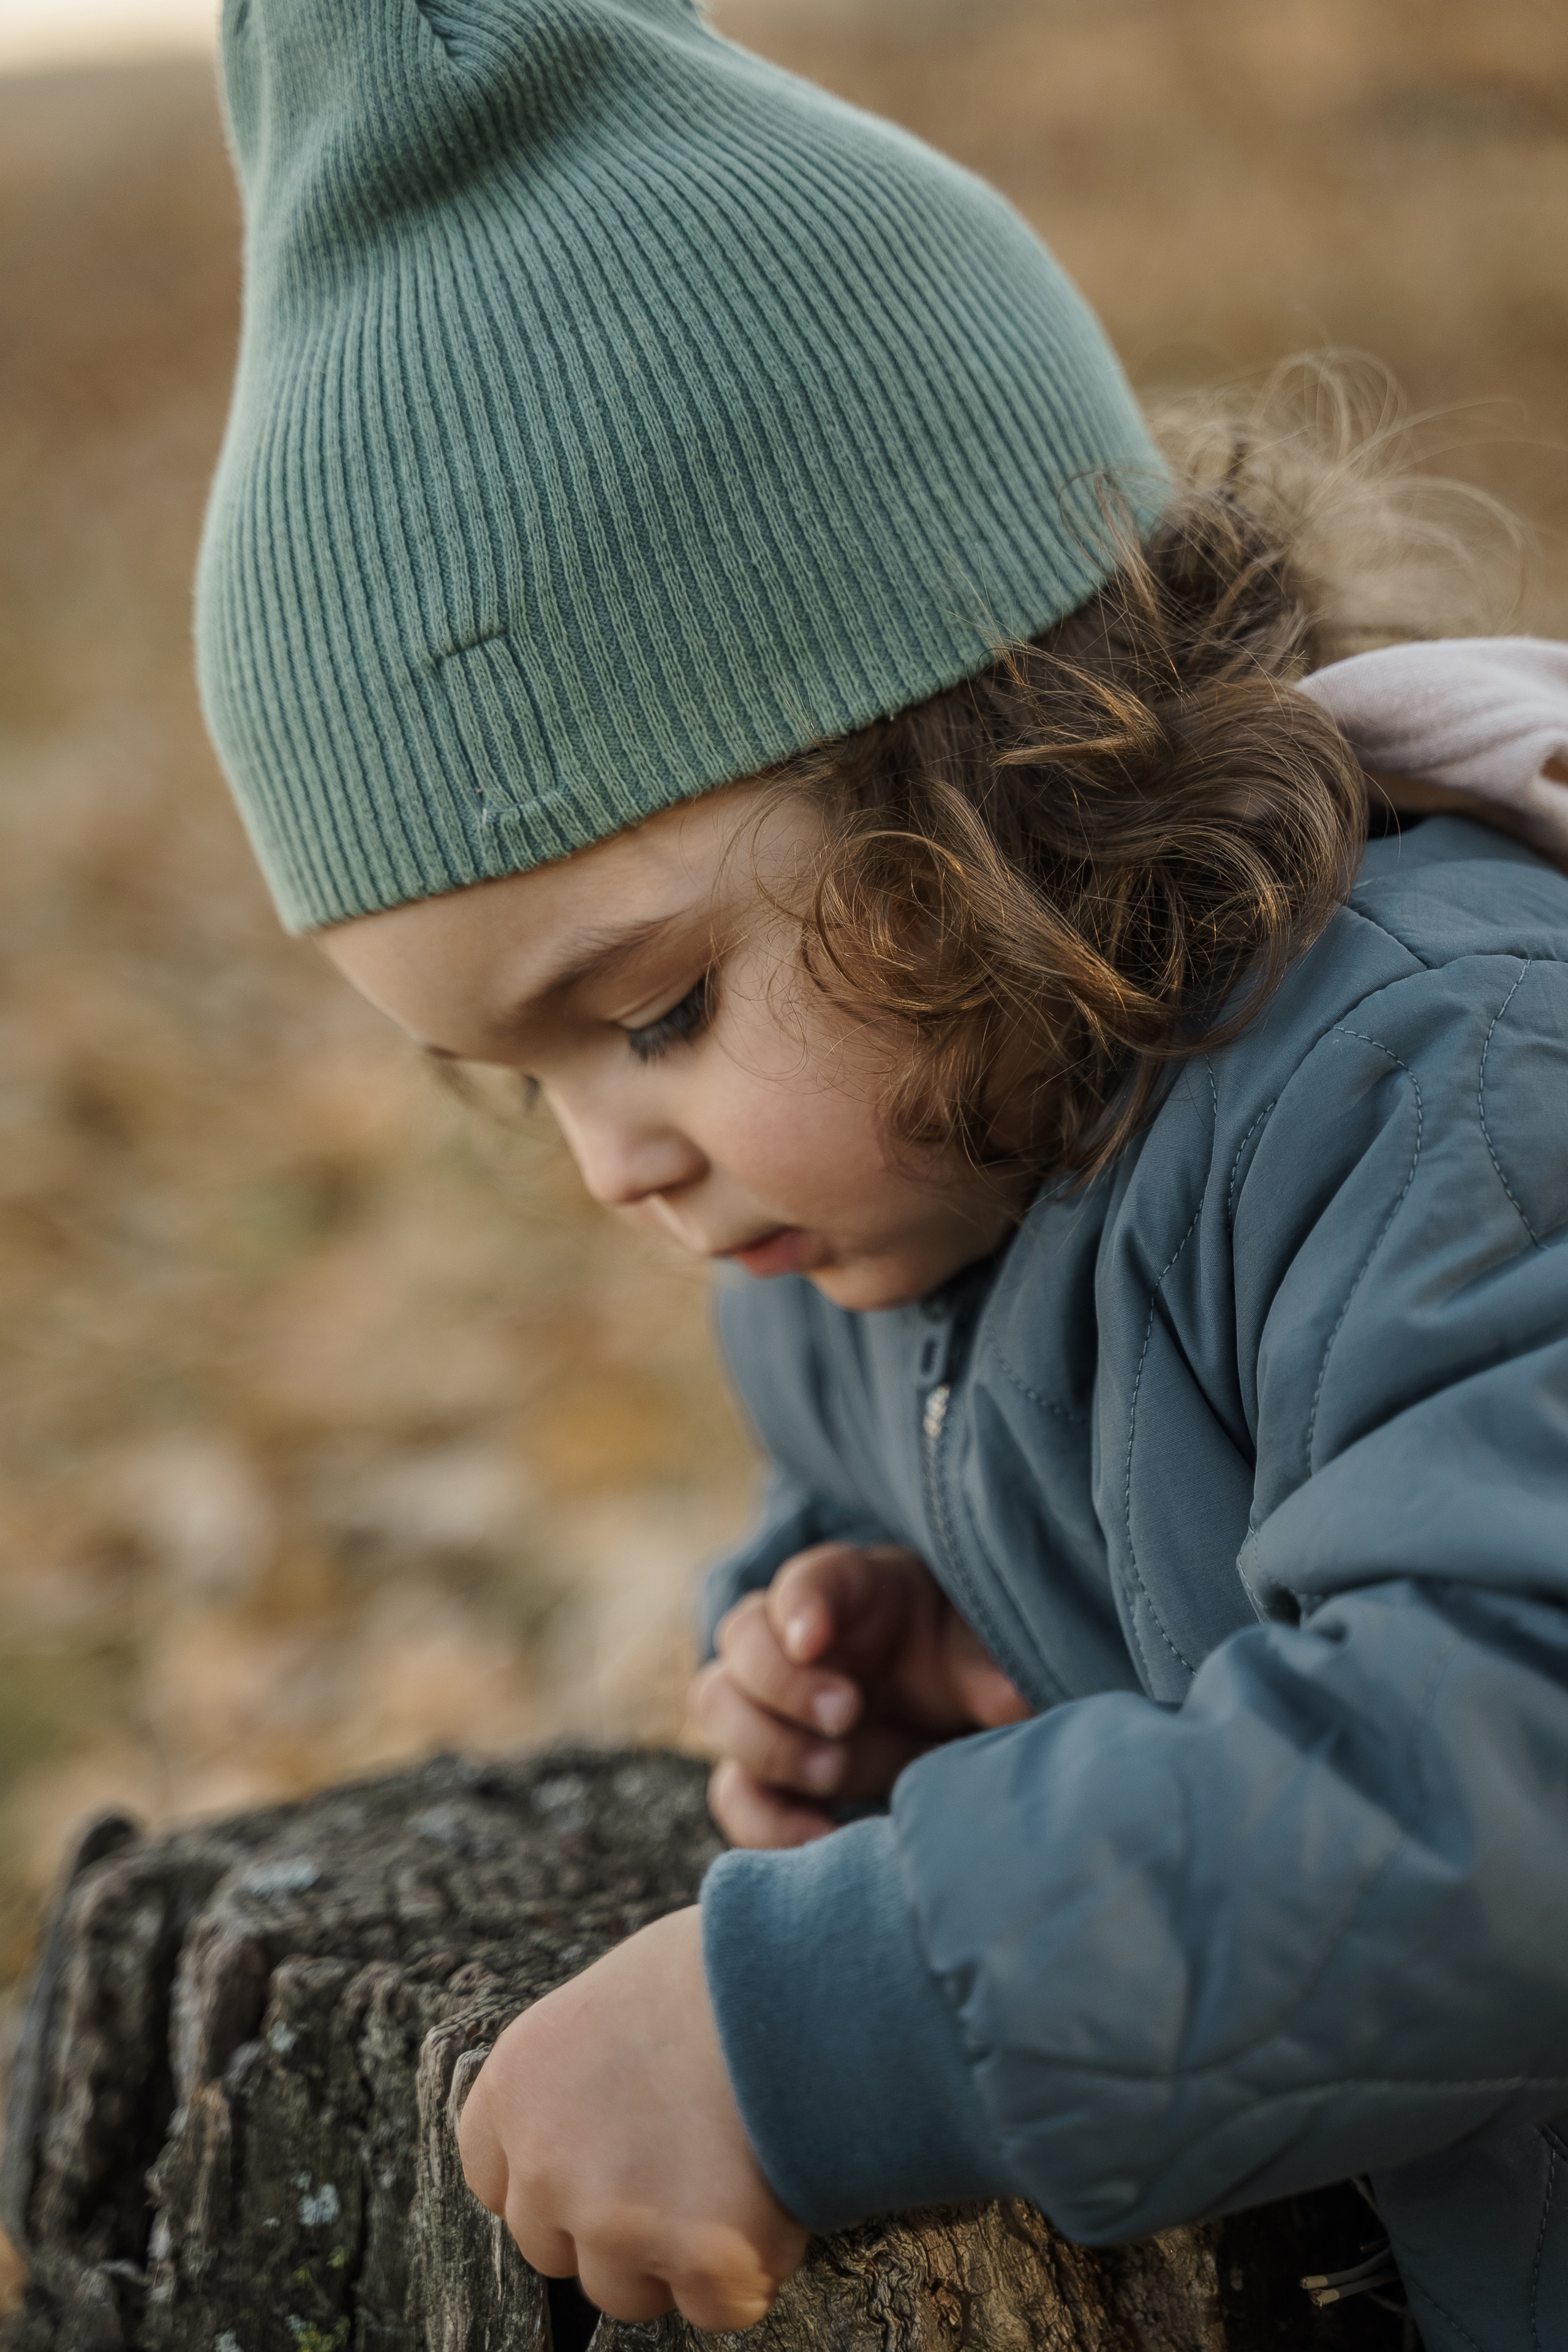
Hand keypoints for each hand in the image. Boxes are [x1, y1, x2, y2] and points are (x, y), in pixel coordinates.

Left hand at [458, 1906, 807, 2330]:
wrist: (800, 1978)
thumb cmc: (716, 1969)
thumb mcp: (614, 2000)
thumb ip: (582, 2076)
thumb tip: (600, 2119)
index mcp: (518, 2085)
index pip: (493, 2178)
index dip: (549, 2179)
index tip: (597, 2162)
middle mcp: (549, 2164)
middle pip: (554, 2246)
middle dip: (611, 2224)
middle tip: (682, 2163)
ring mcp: (618, 2222)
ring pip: (626, 2289)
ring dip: (674, 2255)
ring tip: (732, 2172)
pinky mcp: (704, 2261)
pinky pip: (716, 2306)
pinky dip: (748, 2271)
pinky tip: (774, 2197)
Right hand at [690, 1542, 1029, 1848]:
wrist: (948, 1714)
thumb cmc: (957, 1657)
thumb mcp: (977, 1652)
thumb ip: (984, 1671)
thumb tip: (1013, 1698)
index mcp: (849, 1590)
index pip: (808, 1579)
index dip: (801, 1604)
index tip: (813, 1639)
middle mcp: (792, 1640)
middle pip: (741, 1638)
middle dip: (782, 1681)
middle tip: (847, 1713)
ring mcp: (770, 1705)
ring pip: (717, 1704)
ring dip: (766, 1742)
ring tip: (835, 1773)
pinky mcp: (769, 1771)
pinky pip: (737, 1793)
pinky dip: (764, 1821)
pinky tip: (819, 1839)